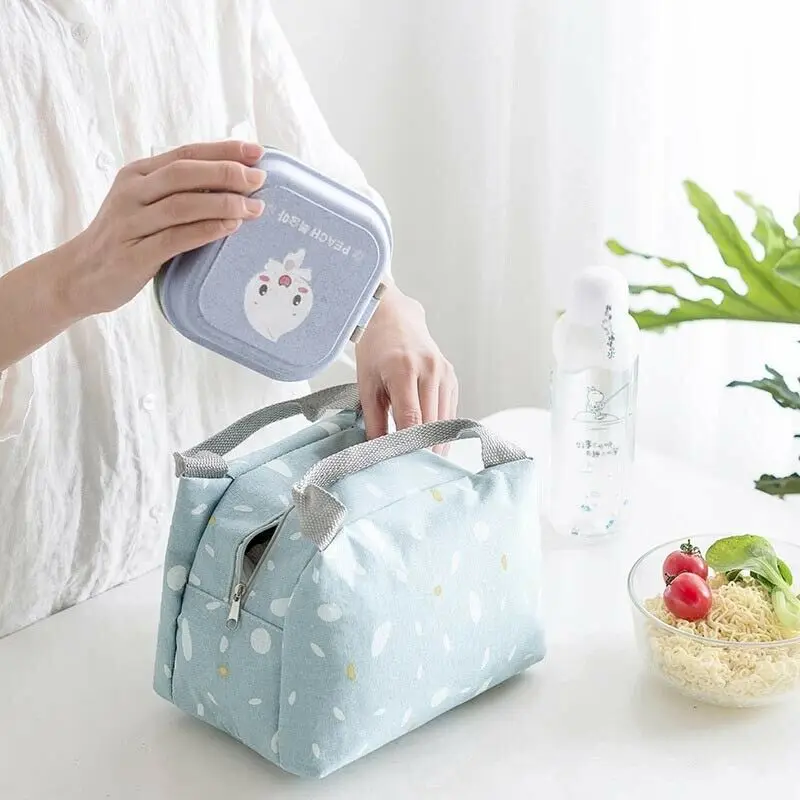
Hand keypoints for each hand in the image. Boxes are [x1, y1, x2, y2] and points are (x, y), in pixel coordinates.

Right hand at [63, 140, 266, 317]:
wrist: (79, 275)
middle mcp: (131, 193)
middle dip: (226, 173)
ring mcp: (130, 223)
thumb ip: (178, 193)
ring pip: (182, 205)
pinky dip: (206, 230)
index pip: (185, 154)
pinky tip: (230, 227)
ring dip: (223, 204)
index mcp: (137, 174)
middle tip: (259, 180)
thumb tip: (234, 184)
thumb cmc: (125, 239)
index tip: (256, 152)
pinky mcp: (133, 255)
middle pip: (184, 173)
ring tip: (254, 208)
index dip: (222, 150)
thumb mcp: (145, 206)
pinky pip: (175, 239)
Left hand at [355, 284, 457, 452]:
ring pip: (445, 421)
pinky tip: (430, 442)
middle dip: (422, 450)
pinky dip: (440, 429)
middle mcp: (430, 370)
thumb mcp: (366, 384)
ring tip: (422, 463)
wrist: (393, 318)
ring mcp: (445, 373)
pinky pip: (449, 412)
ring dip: (435, 443)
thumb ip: (373, 421)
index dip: (408, 446)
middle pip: (432, 423)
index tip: (402, 467)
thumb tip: (377, 452)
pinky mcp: (452, 378)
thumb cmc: (375, 350)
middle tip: (412, 473)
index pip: (411, 418)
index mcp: (404, 369)